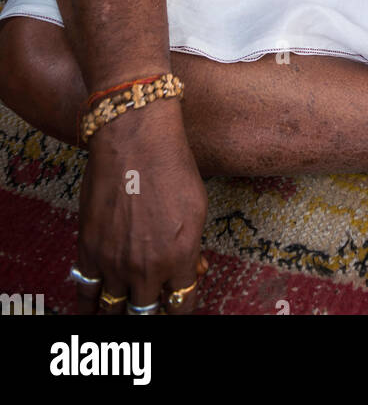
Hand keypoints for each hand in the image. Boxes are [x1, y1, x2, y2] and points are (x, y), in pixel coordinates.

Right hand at [74, 98, 208, 315]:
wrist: (134, 138)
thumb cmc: (171, 165)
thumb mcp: (198, 207)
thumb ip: (193, 248)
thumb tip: (192, 271)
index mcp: (180, 258)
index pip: (181, 305)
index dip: (179, 307)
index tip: (175, 303)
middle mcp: (147, 268)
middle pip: (146, 312)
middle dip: (149, 312)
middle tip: (150, 304)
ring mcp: (115, 262)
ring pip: (114, 309)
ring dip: (119, 312)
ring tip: (122, 311)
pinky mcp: (89, 251)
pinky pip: (85, 293)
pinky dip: (89, 307)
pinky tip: (92, 312)